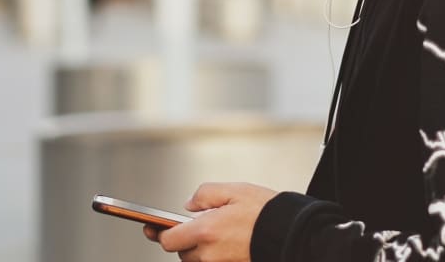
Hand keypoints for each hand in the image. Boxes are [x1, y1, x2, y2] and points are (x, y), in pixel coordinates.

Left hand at [143, 182, 277, 261]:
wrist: (292, 233)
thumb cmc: (266, 211)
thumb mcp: (233, 190)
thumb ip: (204, 194)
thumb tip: (189, 205)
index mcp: (206, 230)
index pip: (169, 240)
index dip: (160, 233)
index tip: (152, 229)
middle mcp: (210, 254)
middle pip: (182, 252)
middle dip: (186, 239)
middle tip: (202, 225)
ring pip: (198, 260)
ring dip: (201, 249)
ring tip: (220, 233)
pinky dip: (215, 255)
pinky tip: (229, 242)